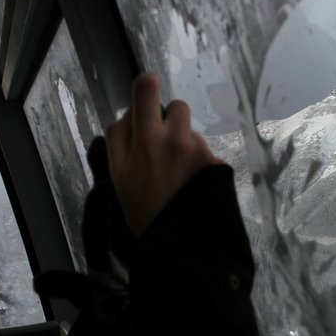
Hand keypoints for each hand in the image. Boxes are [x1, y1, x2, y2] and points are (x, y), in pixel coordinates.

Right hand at [105, 72, 222, 237]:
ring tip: (175, 177)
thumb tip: (128, 112)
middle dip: (168, 121)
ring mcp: (201, 152)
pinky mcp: (218, 166)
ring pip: (191, 132)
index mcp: (147, 139)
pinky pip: (205, 154)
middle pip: (176, 106)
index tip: (145, 96)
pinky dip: (198, 166)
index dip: (146, 87)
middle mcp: (178, 139)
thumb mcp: (117, 176)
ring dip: (184, 145)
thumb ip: (119, 139)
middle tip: (160, 149)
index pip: (147, 88)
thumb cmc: (142, 213)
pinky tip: (191, 189)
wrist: (180, 248)